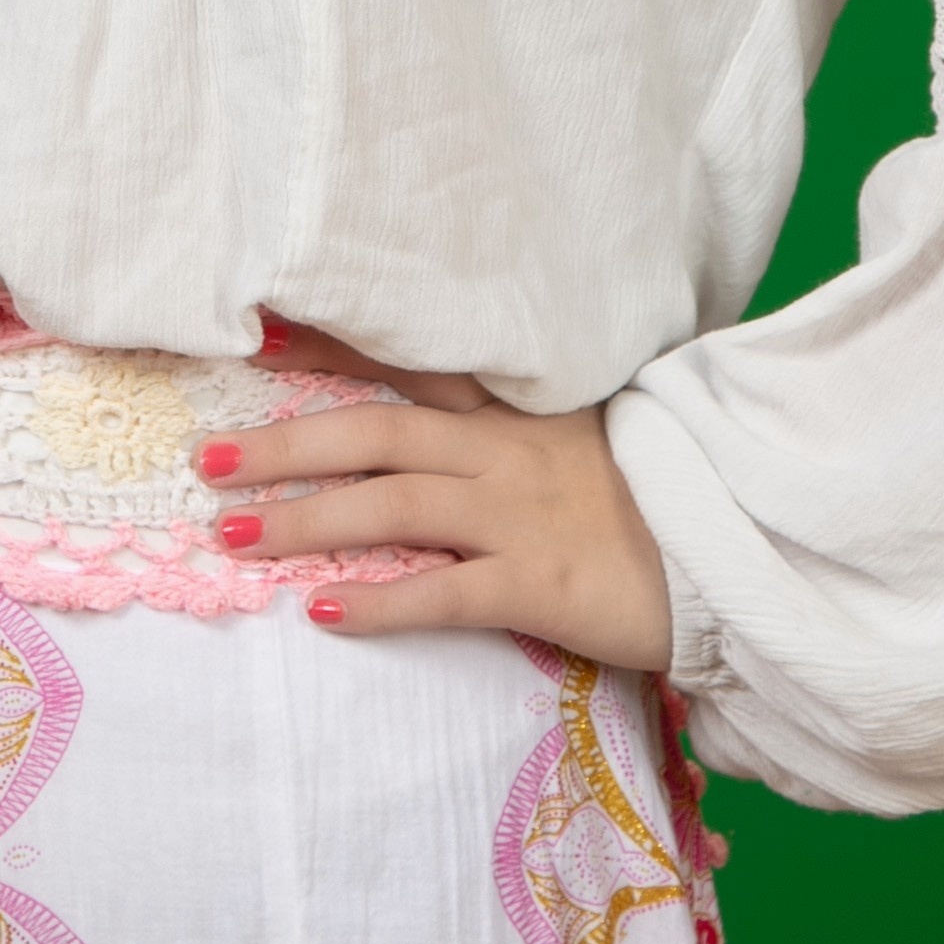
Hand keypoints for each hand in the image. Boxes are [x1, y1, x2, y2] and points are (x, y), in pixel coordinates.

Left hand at [206, 322, 672, 673]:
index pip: (407, 369)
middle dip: (286, 444)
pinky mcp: (538, 581)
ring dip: (305, 519)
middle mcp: (504, 453)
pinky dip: (380, 600)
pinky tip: (324, 610)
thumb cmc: (659, 500)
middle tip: (208, 461)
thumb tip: (452, 434)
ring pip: (390, 506)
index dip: (331, 348)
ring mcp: (518, 515)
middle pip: (374, 435)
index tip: (258, 333)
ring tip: (234, 536)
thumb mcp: (587, 441)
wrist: (735, 550)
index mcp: (514, 416)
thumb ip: (521, 429)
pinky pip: (444, 591)